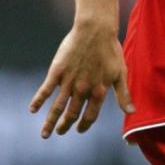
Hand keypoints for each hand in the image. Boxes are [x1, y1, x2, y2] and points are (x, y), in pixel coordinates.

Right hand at [28, 22, 134, 137]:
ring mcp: (69, 82)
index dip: (85, 124)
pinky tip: (32, 109)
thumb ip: (124, 94)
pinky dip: (38, 101)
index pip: (90, 116)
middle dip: (66, 125)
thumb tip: (132, 112)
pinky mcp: (57, 71)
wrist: (96, 30)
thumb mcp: (120, 72)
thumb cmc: (111, 50)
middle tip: (61, 131)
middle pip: (71, 114)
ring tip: (45, 134)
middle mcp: (83, 90)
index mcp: (99, 91)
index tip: (80, 129)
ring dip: (50, 123)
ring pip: (57, 108)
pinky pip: (45, 90)